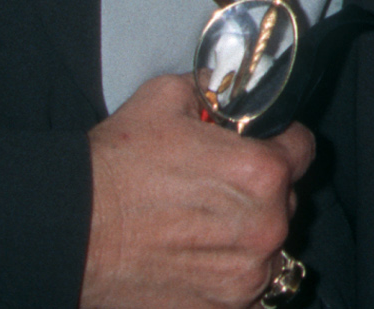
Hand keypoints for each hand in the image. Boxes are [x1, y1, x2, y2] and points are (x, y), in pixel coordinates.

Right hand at [82, 73, 314, 308]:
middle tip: (217, 184)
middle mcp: (265, 228)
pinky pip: (244, 283)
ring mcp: (246, 275)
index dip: (279, 141)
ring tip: (199, 222)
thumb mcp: (167, 97)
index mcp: (262, 173)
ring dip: (245, 233)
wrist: (71, 232)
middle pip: (285, 199)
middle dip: (259, 189)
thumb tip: (230, 86)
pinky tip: (192, 253)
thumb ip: (214, 87)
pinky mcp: (222, 307)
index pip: (302, 149)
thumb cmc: (116, 168)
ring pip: (267, 245)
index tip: (258, 145)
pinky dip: (226, 270)